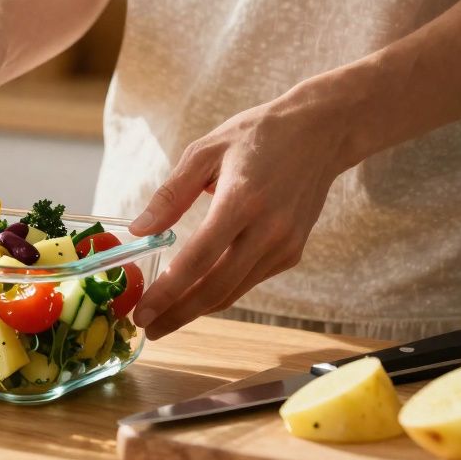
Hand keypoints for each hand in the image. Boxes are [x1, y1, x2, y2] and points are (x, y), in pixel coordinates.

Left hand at [127, 83, 357, 339]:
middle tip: (148, 328)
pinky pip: (249, 280)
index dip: (167, 292)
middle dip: (178, 314)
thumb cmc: (257, 136)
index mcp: (241, 201)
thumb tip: (140, 230)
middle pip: (216, 288)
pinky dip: (220, 292)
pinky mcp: (293, 252)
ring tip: (164, 318)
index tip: (141, 312)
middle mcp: (268, 230)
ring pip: (234, 291)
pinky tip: (196, 294)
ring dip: (198, 310)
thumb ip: (170, 194)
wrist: (320, 131)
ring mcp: (285, 245)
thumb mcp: (205, 151)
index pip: (198, 259)